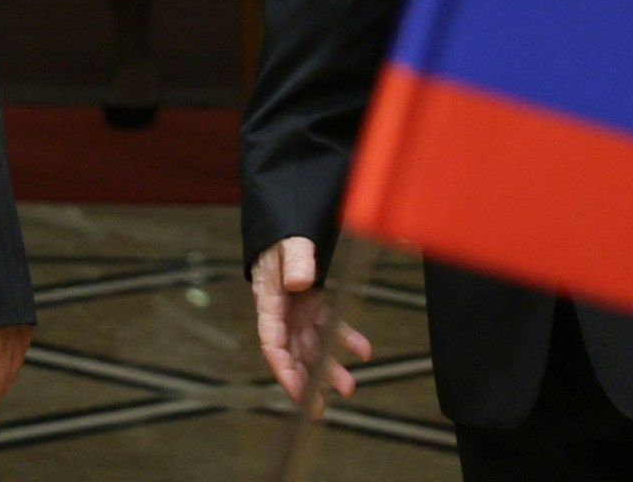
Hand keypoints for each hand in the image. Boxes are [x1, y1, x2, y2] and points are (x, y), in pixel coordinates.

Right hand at [251, 237, 371, 402]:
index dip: (284, 371)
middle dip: (305, 382)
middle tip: (318, 408)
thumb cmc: (280, 235)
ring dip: (329, 366)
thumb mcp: (287, 243)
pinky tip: (363, 350)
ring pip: (312, 346)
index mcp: (269, 302)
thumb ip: (295, 260)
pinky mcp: (312, 302)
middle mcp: (283, 312)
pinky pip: (329, 325)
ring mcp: (298, 309)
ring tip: (349, 386)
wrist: (283, 224)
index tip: (298, 391)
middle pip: (292, 354)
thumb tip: (299, 281)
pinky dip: (346, 338)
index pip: (273, 344)